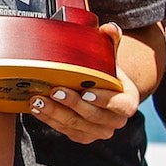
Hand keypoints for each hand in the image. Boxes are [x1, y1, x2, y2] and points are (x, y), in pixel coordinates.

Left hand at [26, 25, 140, 142]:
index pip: (120, 105)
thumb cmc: (106, 72)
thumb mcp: (110, 55)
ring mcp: (99, 132)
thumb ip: (111, 40)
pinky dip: (50, 120)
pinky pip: (66, 131)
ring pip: (76, 126)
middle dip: (72, 104)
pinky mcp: (83, 136)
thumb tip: (109, 28)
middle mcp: (116, 121)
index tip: (86, 91)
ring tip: (38, 99)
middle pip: (94, 117)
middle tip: (54, 90)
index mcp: (128, 102)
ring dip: (55, 113)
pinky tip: (36, 109)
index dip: (104, 100)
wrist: (101, 89)